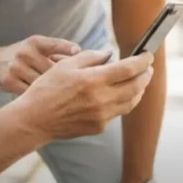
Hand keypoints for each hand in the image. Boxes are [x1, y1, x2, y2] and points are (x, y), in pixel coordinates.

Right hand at [0, 36, 80, 94]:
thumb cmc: (25, 57)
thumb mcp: (38, 48)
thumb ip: (57, 53)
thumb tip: (85, 60)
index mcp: (36, 42)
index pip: (54, 44)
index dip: (67, 48)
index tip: (78, 52)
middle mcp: (25, 52)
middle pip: (51, 70)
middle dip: (64, 80)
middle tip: (76, 90)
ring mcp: (16, 67)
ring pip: (41, 84)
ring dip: (52, 92)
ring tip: (62, 99)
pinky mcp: (9, 81)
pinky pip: (30, 93)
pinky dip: (39, 99)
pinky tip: (46, 103)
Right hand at [16, 50, 153, 140]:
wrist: (35, 119)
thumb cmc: (46, 89)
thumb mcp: (65, 65)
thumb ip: (90, 57)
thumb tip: (108, 55)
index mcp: (93, 81)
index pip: (129, 69)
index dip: (142, 61)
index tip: (147, 55)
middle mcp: (101, 99)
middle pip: (136, 86)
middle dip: (145, 76)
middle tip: (148, 68)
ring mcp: (102, 116)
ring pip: (131, 102)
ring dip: (138, 90)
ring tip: (139, 81)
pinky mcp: (98, 127)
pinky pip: (118, 112)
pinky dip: (124, 102)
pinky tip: (120, 95)